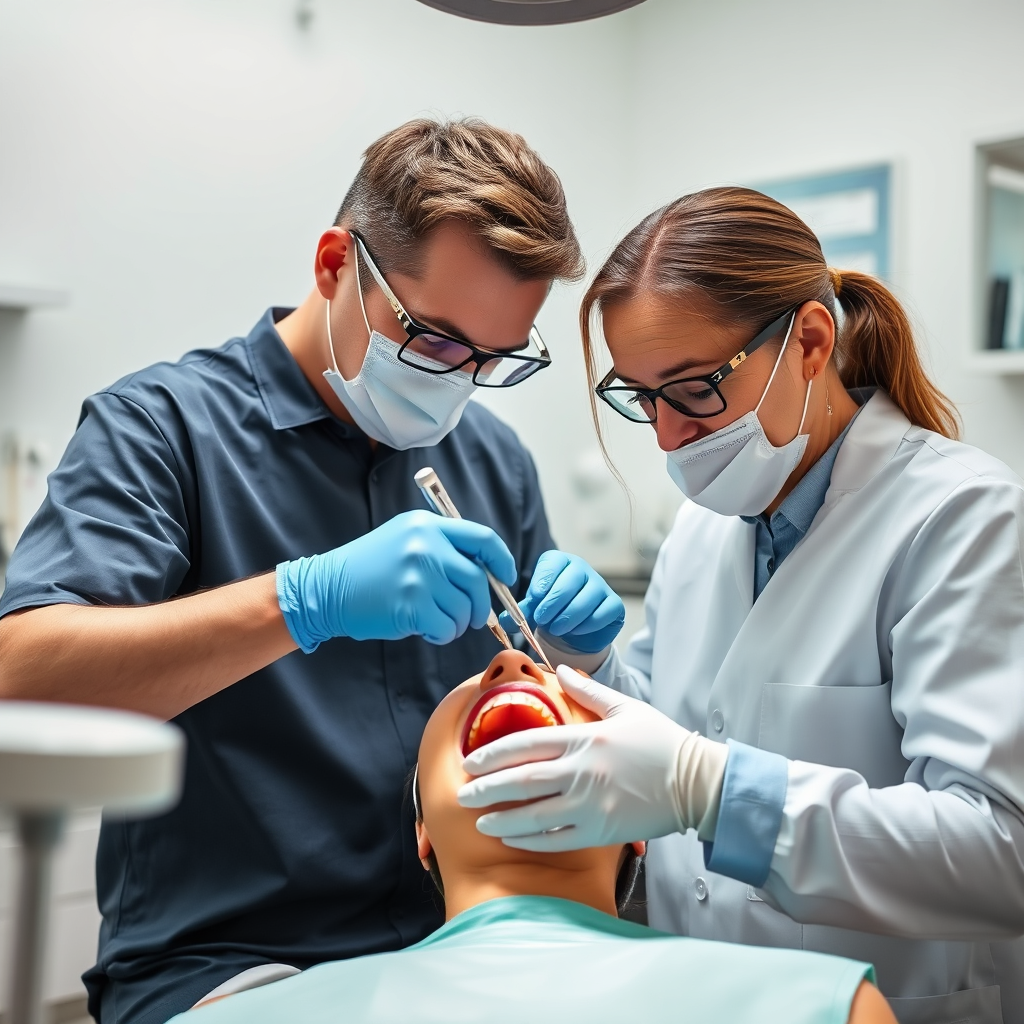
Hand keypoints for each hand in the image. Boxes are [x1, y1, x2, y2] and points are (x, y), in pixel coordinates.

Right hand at [277, 510, 515, 649]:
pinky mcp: (411, 605)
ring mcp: (419, 575)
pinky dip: (442, 635)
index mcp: (428, 525)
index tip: (506, 578)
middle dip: (481, 605)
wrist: (327, 588)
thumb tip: (489, 573)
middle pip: (479, 579)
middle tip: (472, 616)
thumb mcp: (406, 538)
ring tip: (435, 620)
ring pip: (465, 608)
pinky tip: (424, 629)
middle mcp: (426, 545)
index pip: (483, 539)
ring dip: (457, 623)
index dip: (503, 561)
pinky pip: (447, 628)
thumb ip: (444, 547)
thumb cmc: (370, 568)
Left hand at [457, 666, 726, 850]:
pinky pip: (556, 840)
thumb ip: (588, 691)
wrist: (696, 782)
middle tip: (462, 793)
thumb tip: (560, 670)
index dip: (493, 753)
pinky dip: (530, 840)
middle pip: (522, 781)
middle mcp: (582, 772)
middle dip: (487, 788)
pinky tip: (511, 837)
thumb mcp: (625, 707)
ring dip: (502, 818)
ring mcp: (590, 806)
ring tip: (479, 820)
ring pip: (534, 815)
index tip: (470, 760)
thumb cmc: (661, 742)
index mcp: (585, 738)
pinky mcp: (601, 832)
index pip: (527, 743)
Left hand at [500, 550, 623, 654]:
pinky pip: (601, 613)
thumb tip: (507, 620)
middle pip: (570, 581)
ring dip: (568, 617)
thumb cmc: (551, 612)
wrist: (575, 630)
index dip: (543, 581)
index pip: (552, 563)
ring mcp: (600, 585)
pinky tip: (575, 630)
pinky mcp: (614, 604)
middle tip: (542, 619)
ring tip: (556, 628)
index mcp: (559, 562)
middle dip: (553, 603)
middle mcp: (581, 569)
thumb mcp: (534, 609)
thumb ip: (520, 612)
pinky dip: (586, 625)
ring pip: (586, 598)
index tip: (534, 598)